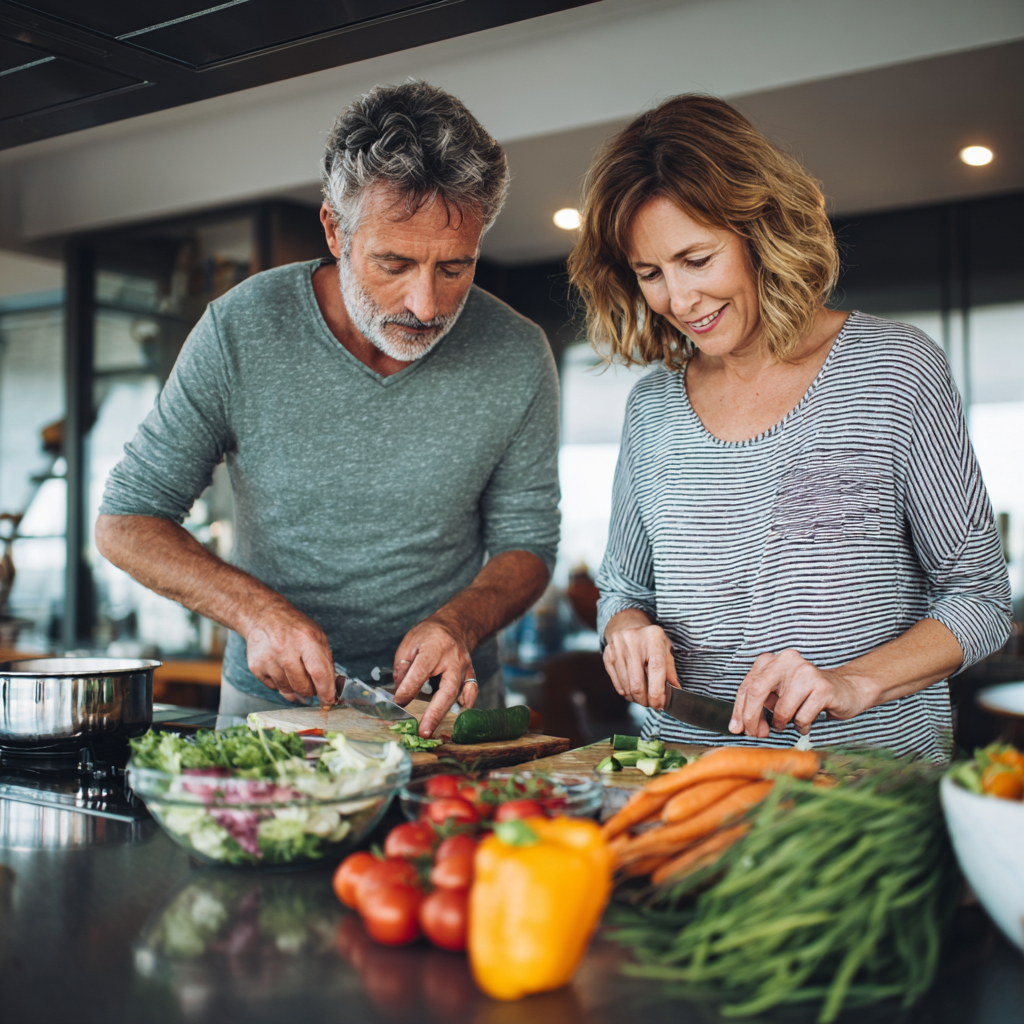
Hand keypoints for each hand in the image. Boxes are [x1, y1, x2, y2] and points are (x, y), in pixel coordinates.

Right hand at [242, 597, 335, 704]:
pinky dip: (281, 685)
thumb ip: (326, 660)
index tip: (329, 701)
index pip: (319, 672)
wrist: (264, 616)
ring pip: (287, 691)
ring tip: (296, 676)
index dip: (326, 691)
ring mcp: (268, 659)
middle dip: (311, 691)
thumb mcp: (317, 635)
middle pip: (302, 686)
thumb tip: (333, 686)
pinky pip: (274, 688)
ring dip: (296, 690)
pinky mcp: (256, 667)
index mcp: (305, 639)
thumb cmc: (294, 628)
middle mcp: (285, 650)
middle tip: (312, 685)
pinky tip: (282, 670)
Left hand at [392, 615, 477, 737]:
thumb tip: (400, 691)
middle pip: (446, 689)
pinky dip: (466, 706)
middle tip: (423, 730)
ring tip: (436, 730)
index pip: (421, 671)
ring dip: (448, 714)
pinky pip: (471, 692)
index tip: (399, 702)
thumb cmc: (429, 634)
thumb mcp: (410, 642)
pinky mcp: (471, 674)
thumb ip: (403, 666)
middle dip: (434, 712)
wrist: (456, 625)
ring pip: (459, 694)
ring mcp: (465, 667)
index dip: (409, 688)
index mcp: (435, 647)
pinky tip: (458, 719)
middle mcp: (453, 659)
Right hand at [603, 614, 678, 708]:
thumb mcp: (665, 648)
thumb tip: (676, 691)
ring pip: (626, 686)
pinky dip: (626, 692)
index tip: (660, 704)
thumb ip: (670, 670)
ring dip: (636, 698)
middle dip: (645, 700)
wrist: (626, 624)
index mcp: (652, 637)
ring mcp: (617, 648)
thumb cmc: (650, 639)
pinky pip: (616, 683)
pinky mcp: (607, 655)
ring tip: (643, 698)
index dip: (657, 691)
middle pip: (637, 683)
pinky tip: (632, 691)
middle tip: (652, 704)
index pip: (656, 669)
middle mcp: (633, 641)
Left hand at [730, 649, 868, 736]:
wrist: (846, 689)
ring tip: (789, 722)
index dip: (739, 710)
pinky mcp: (823, 688)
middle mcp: (786, 661)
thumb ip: (758, 704)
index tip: (737, 728)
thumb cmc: (806, 694)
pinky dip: (801, 726)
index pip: (747, 686)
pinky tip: (806, 722)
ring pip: (781, 710)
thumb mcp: (777, 694)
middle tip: (755, 734)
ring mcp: (806, 672)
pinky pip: (802, 717)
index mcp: (771, 660)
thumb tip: (738, 726)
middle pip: (757, 692)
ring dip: (782, 724)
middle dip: (752, 718)